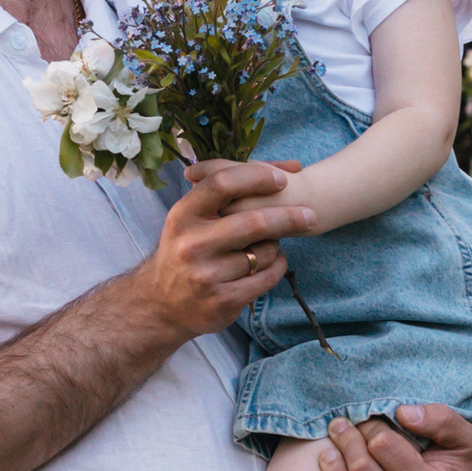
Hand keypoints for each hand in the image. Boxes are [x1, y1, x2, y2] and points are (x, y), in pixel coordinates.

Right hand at [133, 156, 297, 338]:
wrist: (160, 304)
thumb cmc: (186, 248)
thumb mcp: (190, 217)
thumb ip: (227, 189)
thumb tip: (290, 166)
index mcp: (183, 215)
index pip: (222, 184)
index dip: (257, 177)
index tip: (282, 179)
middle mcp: (192, 244)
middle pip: (253, 221)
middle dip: (289, 217)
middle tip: (311, 216)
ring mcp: (207, 275)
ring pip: (265, 252)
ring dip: (277, 246)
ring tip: (270, 244)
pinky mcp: (223, 300)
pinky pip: (267, 277)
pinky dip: (277, 266)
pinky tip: (273, 262)